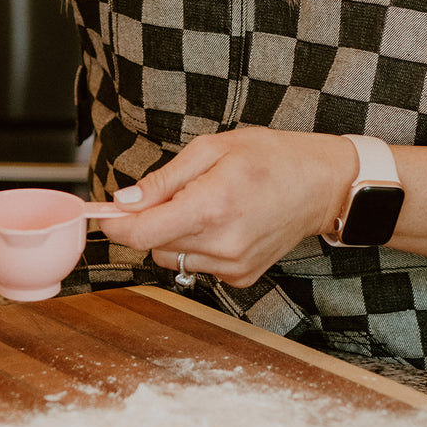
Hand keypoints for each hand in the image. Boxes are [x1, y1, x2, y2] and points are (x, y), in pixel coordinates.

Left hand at [100, 128, 357, 286]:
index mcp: (212, 206)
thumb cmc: (272, 157)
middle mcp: (222, 244)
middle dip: (152, 219)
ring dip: (175, 233)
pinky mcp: (241, 277)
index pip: (141, 233)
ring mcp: (233, 265)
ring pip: (172, 257)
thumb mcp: (213, 149)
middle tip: (178, 191)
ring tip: (207, 204)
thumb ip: (164, 180)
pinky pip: (197, 265)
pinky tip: (224, 222)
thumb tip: (123, 202)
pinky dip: (198, 245)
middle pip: (153, 244)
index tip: (104, 212)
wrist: (322, 184)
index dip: (115, 224)